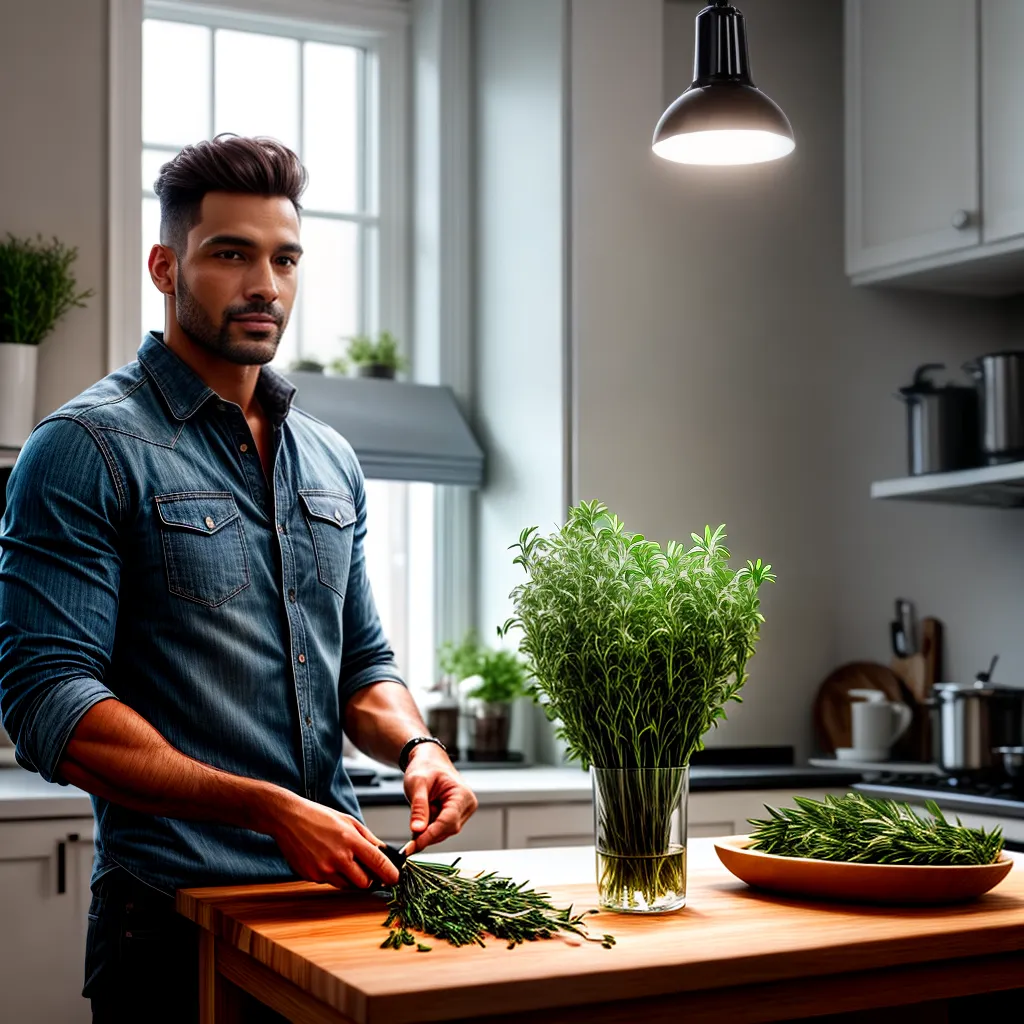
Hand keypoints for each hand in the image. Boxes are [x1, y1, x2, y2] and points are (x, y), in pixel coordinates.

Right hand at [258, 788, 398, 888]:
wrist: (289, 819)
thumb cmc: (319, 817)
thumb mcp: (349, 821)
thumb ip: (368, 838)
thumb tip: (384, 852)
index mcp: (350, 840)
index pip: (377, 863)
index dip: (390, 873)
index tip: (395, 878)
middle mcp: (337, 858)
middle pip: (364, 883)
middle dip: (369, 879)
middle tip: (367, 870)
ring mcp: (323, 870)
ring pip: (346, 886)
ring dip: (350, 879)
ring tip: (343, 860)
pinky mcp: (311, 876)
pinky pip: (329, 882)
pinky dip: (333, 875)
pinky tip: (326, 859)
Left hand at [403, 744, 477, 852]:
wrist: (428, 759)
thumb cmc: (425, 766)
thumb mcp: (417, 783)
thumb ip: (418, 808)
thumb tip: (417, 830)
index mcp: (462, 794)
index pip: (448, 822)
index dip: (429, 836)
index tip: (412, 846)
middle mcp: (467, 805)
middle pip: (447, 830)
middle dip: (427, 833)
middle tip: (409, 834)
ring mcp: (463, 811)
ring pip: (444, 832)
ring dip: (428, 829)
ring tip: (419, 813)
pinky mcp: (456, 815)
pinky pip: (442, 829)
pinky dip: (429, 827)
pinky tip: (423, 817)